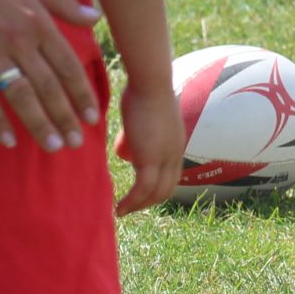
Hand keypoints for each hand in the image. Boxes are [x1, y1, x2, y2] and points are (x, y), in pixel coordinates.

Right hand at [0, 0, 102, 151]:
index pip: (67, 65)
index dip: (81, 93)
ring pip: (21, 95)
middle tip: (76, 143)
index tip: (92, 117)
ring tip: (52, 146)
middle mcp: (19, 40)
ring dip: (38, 123)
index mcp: (38, 21)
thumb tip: (96, 17)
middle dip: (65, 117)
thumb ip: (64, 2)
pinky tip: (7, 140)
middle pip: (48, 86)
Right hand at [112, 73, 183, 215]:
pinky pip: (141, 189)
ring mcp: (164, 157)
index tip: (140, 194)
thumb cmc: (144, 89)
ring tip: (121, 211)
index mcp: (176, 144)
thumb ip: (141, 127)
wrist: (150, 82)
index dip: (157, 188)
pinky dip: (131, 202)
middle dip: (148, 202)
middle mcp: (175, 154)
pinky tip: (118, 207)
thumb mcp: (146, 114)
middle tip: (129, 208)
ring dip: (138, 206)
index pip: (170, 175)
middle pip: (166, 189)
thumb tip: (129, 134)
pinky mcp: (150, 159)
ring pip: (154, 193)